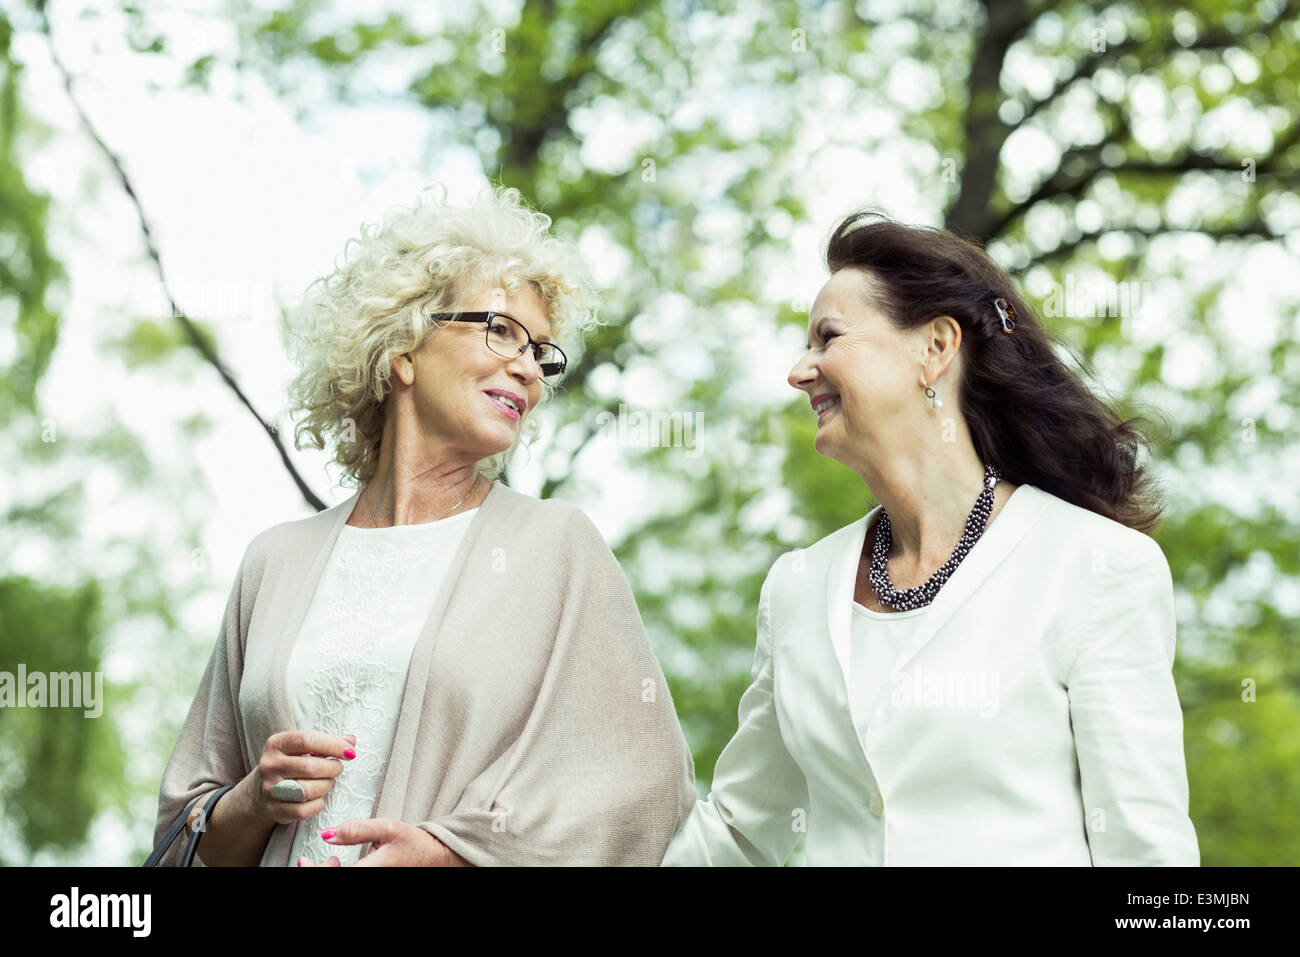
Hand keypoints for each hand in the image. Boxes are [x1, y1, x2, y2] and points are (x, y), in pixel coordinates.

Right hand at [253, 730, 356, 825]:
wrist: (261, 789)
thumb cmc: (291, 763)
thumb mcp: (303, 748)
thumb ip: (326, 742)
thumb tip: (351, 740)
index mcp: (277, 744)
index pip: (307, 740)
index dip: (333, 745)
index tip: (350, 752)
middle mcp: (270, 765)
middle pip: (310, 767)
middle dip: (332, 768)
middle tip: (338, 768)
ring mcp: (270, 789)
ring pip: (307, 790)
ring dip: (326, 786)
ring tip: (327, 782)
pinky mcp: (274, 809)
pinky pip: (304, 810)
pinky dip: (318, 804)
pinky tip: (318, 798)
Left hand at [296, 818, 470, 866]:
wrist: (433, 856)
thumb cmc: (412, 842)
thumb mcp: (387, 828)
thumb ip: (356, 830)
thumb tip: (327, 835)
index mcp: (369, 871)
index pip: (332, 877)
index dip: (314, 870)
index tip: (304, 860)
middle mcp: (367, 880)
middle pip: (331, 881)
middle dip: (319, 871)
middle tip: (316, 859)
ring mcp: (369, 880)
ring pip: (338, 881)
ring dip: (328, 873)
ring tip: (333, 861)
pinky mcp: (369, 879)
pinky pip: (347, 880)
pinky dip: (338, 873)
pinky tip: (340, 865)